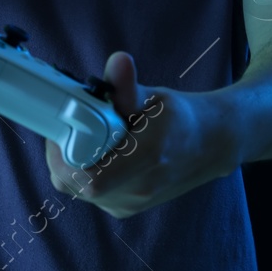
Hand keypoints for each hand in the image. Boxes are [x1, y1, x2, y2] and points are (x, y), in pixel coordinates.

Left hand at [45, 51, 237, 218]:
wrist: (209, 146)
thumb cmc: (181, 118)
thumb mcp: (156, 98)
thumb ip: (128, 87)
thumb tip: (118, 61)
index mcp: (147, 159)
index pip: (91, 179)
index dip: (65, 156)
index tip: (62, 130)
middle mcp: (139, 189)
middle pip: (75, 184)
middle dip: (62, 155)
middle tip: (66, 128)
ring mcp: (131, 204)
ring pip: (77, 190)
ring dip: (71, 164)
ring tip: (81, 137)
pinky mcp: (124, 208)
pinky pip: (88, 194)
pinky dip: (82, 172)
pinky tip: (92, 152)